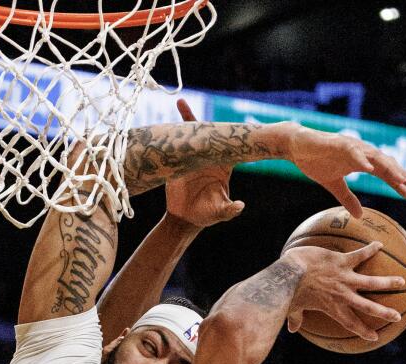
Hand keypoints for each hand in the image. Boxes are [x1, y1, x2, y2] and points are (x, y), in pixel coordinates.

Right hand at [165, 100, 244, 228]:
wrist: (185, 217)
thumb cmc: (206, 215)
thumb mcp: (219, 213)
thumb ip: (229, 210)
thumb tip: (240, 206)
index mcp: (223, 166)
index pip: (231, 147)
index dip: (233, 136)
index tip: (233, 125)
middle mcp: (210, 157)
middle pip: (211, 134)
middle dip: (207, 121)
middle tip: (206, 109)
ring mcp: (195, 157)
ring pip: (193, 134)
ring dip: (187, 119)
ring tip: (181, 103)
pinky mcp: (180, 160)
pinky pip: (177, 143)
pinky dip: (172, 132)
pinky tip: (164, 123)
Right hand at [285, 123, 405, 215]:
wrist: (296, 146)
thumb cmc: (315, 161)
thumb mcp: (333, 186)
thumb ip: (348, 199)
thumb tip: (360, 215)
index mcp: (362, 162)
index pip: (385, 174)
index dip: (399, 184)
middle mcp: (361, 153)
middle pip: (386, 164)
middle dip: (401, 175)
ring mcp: (351, 147)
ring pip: (375, 157)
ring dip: (389, 168)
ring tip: (401, 179)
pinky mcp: (338, 144)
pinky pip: (353, 152)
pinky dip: (362, 159)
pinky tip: (371, 169)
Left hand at [286, 241, 405, 341]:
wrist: (291, 272)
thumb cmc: (289, 292)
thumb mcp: (293, 308)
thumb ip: (296, 318)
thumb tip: (291, 329)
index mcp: (333, 308)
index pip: (351, 323)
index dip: (363, 331)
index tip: (374, 337)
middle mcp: (343, 295)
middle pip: (368, 306)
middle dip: (384, 313)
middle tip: (397, 317)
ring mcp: (344, 278)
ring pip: (372, 282)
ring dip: (388, 282)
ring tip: (402, 282)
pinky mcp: (342, 261)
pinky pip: (360, 255)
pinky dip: (370, 249)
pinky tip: (379, 245)